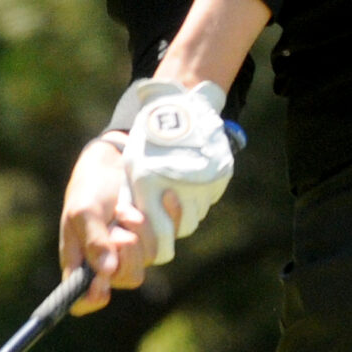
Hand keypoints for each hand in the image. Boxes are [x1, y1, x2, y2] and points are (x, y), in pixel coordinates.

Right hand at [57, 137, 154, 313]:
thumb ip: (92, 241)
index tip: (100, 287)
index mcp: (83, 263)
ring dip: (141, 229)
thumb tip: (105, 272)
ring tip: (125, 208)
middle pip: (129, 278)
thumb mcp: (83, 211)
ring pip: (152, 255)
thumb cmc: (88, 188)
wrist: (112, 161)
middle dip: (127, 250)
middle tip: (117, 228)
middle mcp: (111, 263)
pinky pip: (171, 234)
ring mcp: (137, 250)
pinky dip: (168, 215)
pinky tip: (163, 199)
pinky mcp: (158, 234)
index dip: (91, 300)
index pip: (85, 301)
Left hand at [117, 79, 232, 265]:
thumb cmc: (149, 140)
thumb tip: (132, 226)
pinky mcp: (220, 174)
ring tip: (179, 188)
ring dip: (189, 208)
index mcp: (150, 185)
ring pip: (198, 212)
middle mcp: (179, 186)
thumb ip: (132, 198)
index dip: (160, 242)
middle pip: (185, 226)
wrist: (180, 106)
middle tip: (170, 213)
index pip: (161, 232)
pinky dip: (202, 193)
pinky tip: (192, 177)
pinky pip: (210, 196)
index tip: (161, 245)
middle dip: (177, 224)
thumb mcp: (133, 166)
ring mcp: (203, 180)